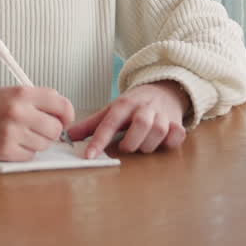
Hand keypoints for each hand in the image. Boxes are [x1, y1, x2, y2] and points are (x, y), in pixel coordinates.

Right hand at [0, 86, 74, 161]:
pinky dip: (24, 152)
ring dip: (37, 142)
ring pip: (44, 144)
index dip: (66, 114)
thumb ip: (37, 100)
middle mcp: (18, 111)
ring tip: (21, 135)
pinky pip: (30, 156)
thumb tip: (64, 115)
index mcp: (21, 93)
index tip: (63, 119)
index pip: (61, 104)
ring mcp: (10, 132)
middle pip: (56, 129)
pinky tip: (12, 143)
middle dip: (51, 131)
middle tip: (38, 129)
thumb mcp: (10, 92)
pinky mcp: (4, 150)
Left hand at [68, 80, 189, 158]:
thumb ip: (91, 124)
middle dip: (131, 141)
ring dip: (148, 144)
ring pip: (158, 131)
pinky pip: (177, 133)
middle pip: (141, 123)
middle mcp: (144, 107)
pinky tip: (164, 141)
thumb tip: (68, 136)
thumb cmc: (134, 104)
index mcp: (124, 104)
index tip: (89, 156)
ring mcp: (162, 115)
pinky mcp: (176, 122)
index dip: (99, 140)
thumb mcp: (112, 110)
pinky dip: (171, 140)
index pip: (110, 122)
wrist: (163, 90)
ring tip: (142, 145)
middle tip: (126, 147)